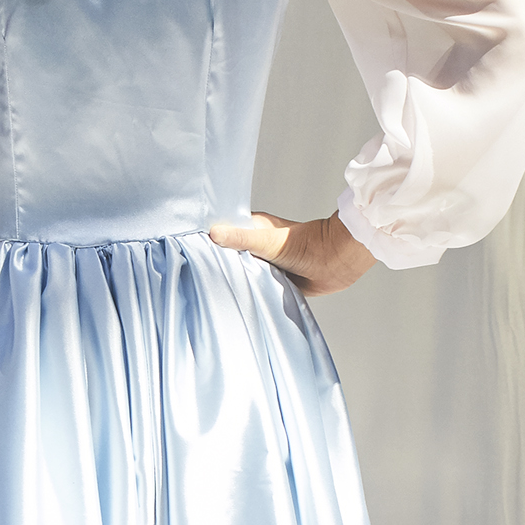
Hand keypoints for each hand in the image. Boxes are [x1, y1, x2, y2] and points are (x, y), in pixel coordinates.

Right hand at [207, 210, 375, 297]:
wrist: (336, 263)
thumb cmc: (307, 245)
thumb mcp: (268, 242)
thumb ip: (242, 239)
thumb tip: (214, 233)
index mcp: (252, 228)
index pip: (222, 232)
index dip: (207, 240)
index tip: (189, 249)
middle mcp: (256, 244)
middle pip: (229, 254)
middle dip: (217, 262)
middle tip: (196, 272)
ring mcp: (264, 262)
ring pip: (241, 270)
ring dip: (233, 278)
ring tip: (210, 286)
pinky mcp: (273, 278)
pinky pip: (254, 284)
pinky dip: (248, 289)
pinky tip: (234, 296)